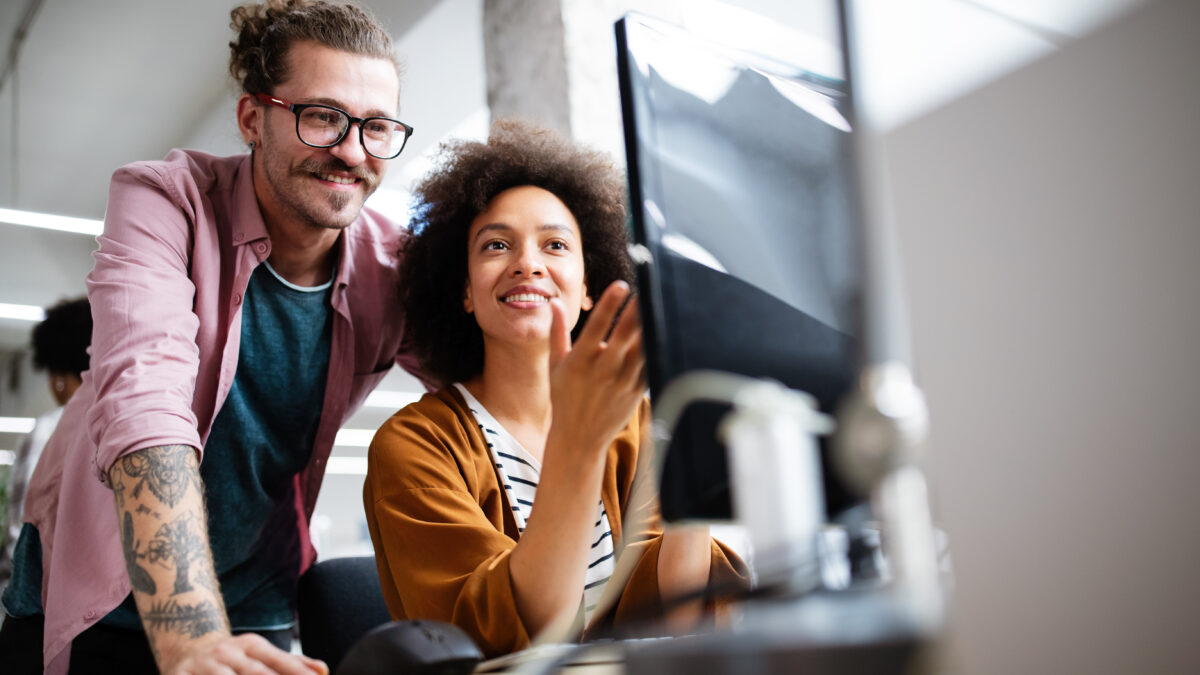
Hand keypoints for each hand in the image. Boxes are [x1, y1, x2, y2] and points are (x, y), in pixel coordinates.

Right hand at [166, 633, 326, 674]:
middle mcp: (227, 652)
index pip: (279, 661)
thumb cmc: (232, 657)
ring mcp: (203, 665)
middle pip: (255, 673)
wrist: (185, 646)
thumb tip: (323, 671)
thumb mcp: (259, 653)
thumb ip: (291, 663)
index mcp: (250, 645)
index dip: (297, 673)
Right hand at [547, 281, 645, 459]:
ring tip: (661, 301)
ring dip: (652, 325)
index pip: (596, 327)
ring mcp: (623, 381)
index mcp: (580, 361)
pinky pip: (651, 364)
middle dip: (638, 310)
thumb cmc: (564, 397)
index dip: (609, 305)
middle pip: (625, 335)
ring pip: (643, 348)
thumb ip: (557, 332)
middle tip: (650, 284)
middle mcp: (603, 370)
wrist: (579, 437)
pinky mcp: (637, 391)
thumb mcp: (555, 365)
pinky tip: (665, 327)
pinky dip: (658, 346)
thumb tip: (555, 302)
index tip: (620, 285)